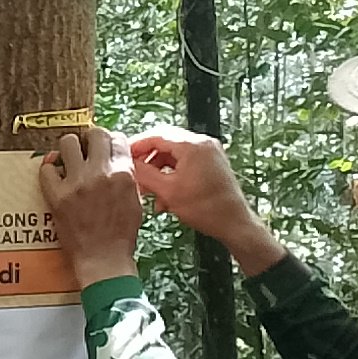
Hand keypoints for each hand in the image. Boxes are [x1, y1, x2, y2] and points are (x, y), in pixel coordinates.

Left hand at [38, 127, 143, 287]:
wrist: (103, 260)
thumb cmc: (121, 236)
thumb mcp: (135, 201)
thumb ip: (127, 176)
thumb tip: (117, 159)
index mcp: (123, 174)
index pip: (117, 138)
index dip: (110, 140)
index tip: (104, 146)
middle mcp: (100, 173)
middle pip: (94, 134)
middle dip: (90, 139)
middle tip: (86, 149)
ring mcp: (77, 183)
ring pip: (68, 143)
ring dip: (69, 149)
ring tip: (69, 159)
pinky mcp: (57, 196)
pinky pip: (46, 169)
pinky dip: (49, 170)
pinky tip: (55, 176)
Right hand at [130, 125, 284, 273]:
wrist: (234, 223)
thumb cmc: (205, 208)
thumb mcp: (168, 191)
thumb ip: (145, 174)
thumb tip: (128, 164)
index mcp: (192, 145)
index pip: (156, 135)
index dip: (136, 145)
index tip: (123, 156)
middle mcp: (202, 143)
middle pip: (165, 143)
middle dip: (147, 159)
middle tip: (133, 172)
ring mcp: (209, 153)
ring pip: (174, 155)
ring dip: (158, 170)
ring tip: (148, 190)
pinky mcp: (212, 164)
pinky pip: (186, 163)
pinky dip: (172, 175)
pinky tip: (164, 196)